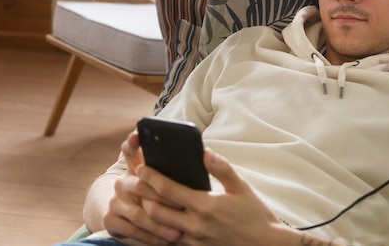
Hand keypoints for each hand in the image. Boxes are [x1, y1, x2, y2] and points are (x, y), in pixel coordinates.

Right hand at [102, 131, 182, 244]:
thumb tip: (206, 154)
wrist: (129, 216)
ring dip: (158, 224)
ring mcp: (115, 200)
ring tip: (177, 233)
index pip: (130, 147)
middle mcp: (123, 180)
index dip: (133, 141)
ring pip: (137, 212)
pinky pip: (130, 229)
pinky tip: (164, 242)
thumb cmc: (162, 195)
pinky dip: (148, 237)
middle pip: (140, 184)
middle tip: (181, 205)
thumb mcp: (170, 180)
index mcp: (137, 166)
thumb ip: (183, 167)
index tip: (138, 135)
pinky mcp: (110, 219)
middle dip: (162, 197)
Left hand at [137, 148, 289, 245]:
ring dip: (147, 215)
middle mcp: (195, 226)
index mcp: (205, 206)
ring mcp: (193, 242)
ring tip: (140, 201)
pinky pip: (168, 242)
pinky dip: (158, 231)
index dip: (152, 178)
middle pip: (156, 211)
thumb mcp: (241, 187)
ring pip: (158, 229)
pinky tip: (155, 222)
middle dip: (141, 196)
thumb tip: (205, 152)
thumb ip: (222, 168)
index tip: (141, 168)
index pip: (169, 190)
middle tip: (133, 184)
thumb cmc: (254, 214)